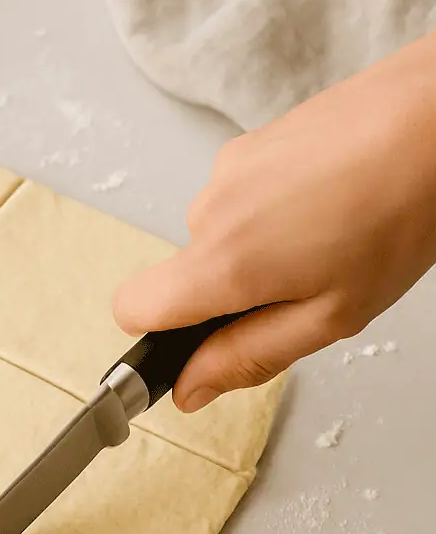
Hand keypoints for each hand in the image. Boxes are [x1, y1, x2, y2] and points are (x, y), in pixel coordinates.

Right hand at [113, 32, 435, 412]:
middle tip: (304, 283)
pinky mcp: (246, 145)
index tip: (194, 340)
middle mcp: (210, 212)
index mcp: (224, 262)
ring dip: (254, 248)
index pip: (131, 308)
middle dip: (230, 291)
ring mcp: (226, 172)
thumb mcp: (331, 316)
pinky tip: (323, 202)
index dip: (154, 333)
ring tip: (324, 235)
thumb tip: (191, 389)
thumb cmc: (402, 211)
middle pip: (183, 276)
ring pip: (215, 238)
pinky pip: (237, 199)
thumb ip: (248, 357)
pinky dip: (268, 211)